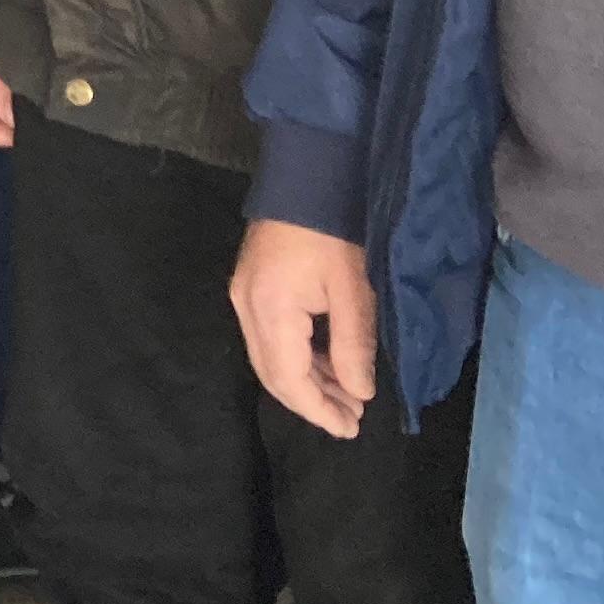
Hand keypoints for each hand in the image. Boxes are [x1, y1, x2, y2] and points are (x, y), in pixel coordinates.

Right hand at [234, 220, 378, 438]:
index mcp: (269, 309)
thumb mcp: (353, 289)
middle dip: (311, 401)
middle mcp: (246, 307)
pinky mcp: (251, 286)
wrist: (306, 174)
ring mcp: (244, 295)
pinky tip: (328, 364)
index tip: (351, 429)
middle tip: (351, 420)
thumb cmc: (334, 230)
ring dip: (306, 381)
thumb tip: (359, 393)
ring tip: (348, 396)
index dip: (318, 410)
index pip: (288, 378)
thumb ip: (353, 345)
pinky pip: (269, 338)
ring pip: (268, 358)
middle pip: (272, 373)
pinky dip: (298, 358)